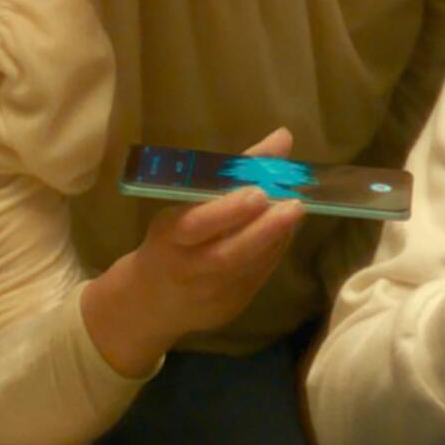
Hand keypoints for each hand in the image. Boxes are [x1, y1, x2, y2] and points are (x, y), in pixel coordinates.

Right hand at [84, 127, 306, 375]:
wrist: (150, 302)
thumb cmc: (170, 240)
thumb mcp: (188, 202)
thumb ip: (236, 170)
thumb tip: (283, 137)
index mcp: (170, 237)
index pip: (197, 225)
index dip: (228, 210)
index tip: (259, 192)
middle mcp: (188, 269)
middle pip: (228, 254)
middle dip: (265, 229)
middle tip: (294, 204)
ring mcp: (210, 294)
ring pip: (250, 267)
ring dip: (277, 237)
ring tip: (294, 210)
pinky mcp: (230, 307)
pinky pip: (257, 277)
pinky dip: (274, 251)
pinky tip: (285, 232)